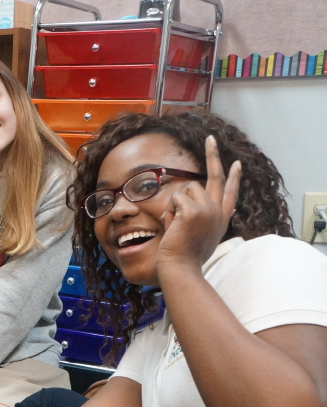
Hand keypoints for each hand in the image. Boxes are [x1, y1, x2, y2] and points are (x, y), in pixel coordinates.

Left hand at [156, 135, 240, 272]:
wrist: (180, 267)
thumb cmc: (184, 256)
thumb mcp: (197, 235)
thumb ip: (196, 218)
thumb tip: (182, 202)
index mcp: (221, 219)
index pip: (230, 193)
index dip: (234, 178)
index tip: (237, 164)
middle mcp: (218, 211)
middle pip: (217, 177)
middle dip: (213, 155)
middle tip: (210, 138)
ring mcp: (208, 209)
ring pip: (187, 189)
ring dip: (175, 204)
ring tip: (175, 225)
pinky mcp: (194, 210)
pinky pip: (175, 198)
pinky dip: (169, 211)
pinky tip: (172, 226)